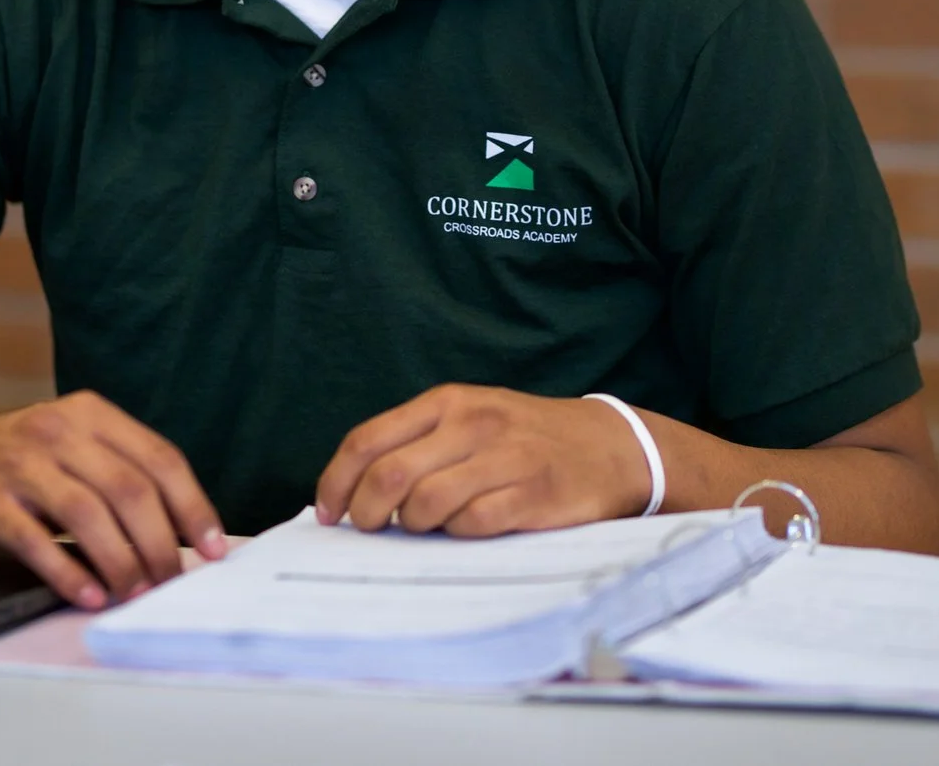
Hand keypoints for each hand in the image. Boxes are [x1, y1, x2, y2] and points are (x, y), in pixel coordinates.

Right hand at [0, 389, 227, 610]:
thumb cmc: (15, 464)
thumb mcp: (70, 450)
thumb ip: (119, 476)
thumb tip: (181, 537)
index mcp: (90, 413)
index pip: (160, 458)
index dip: (193, 507)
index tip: (212, 549)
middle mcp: (57, 429)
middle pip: (130, 489)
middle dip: (159, 544)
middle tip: (169, 582)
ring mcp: (19, 463)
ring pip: (88, 515)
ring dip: (120, 562)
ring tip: (133, 593)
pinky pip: (35, 541)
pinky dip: (68, 573)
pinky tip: (88, 595)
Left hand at [314, 384, 651, 536]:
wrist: (610, 447)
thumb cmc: (524, 438)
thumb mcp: (470, 419)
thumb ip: (418, 444)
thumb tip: (354, 489)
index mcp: (447, 402)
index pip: (367, 440)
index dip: (337, 481)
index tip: (329, 513)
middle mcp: (473, 424)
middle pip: (389, 476)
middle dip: (367, 513)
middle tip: (371, 530)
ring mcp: (505, 458)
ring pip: (427, 503)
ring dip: (415, 527)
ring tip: (426, 527)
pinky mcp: (533, 493)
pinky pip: (472, 524)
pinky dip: (457, 535)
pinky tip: (465, 530)